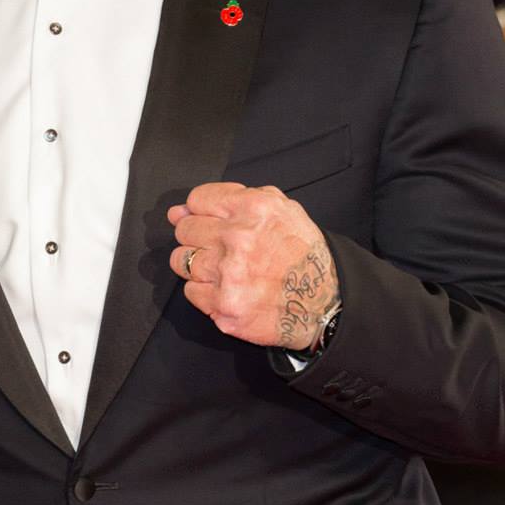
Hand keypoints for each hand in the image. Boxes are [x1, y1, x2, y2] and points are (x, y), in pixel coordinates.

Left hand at [169, 184, 338, 350]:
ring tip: (222, 269)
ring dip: (198, 263)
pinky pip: (190, 290)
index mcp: (253, 209)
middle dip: (198, 236)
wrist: (324, 304)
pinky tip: (227, 288)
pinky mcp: (222, 305)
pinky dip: (204, 290)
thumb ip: (235, 198)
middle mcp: (238, 238)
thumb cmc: (302, 256)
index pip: (197, 200)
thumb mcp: (283, 210)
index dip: (200, 210)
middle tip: (220, 247)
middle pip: (185, 229)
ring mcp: (228, 274)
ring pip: (181, 260)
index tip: (207, 220)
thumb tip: (183, 208)